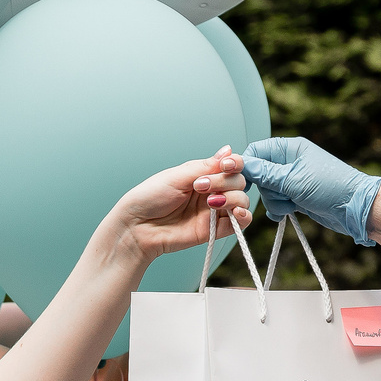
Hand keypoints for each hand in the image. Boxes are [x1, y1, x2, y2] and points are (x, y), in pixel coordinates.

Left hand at [106, 148, 248, 264]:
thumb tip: (228, 150)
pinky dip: (243, 217)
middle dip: (224, 182)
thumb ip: (205, 166)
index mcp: (201, 175)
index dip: (234, 164)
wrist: (136, 227)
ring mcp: (214, 210)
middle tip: (200, 187)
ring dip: (232, 198)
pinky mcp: (214, 230)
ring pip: (242, 200)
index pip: (230, 166)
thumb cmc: (149, 198)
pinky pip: (240, 223)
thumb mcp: (176, 176)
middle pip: (239, 182)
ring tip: (210, 202)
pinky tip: (236, 213)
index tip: (225, 166)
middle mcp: (211, 191)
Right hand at [239, 137, 380, 244]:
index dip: (246, 166)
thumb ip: (264, 173)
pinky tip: (288, 213)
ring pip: (268, 190)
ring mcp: (293, 179)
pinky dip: (279, 209)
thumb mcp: (293, 180)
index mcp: (290, 148)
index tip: (243, 181)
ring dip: (275, 201)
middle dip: (266, 188)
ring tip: (292, 204)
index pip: (256, 151)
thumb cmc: (330, 188)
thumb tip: (239, 164)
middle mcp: (290, 161)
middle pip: (259, 173)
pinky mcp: (297, 195)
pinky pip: (277, 201)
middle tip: (282, 194)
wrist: (355, 209)